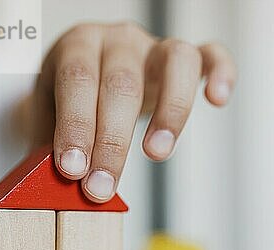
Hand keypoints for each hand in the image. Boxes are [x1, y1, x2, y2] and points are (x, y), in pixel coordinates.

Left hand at [31, 22, 235, 202]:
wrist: (95, 81)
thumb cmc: (75, 102)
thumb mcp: (52, 118)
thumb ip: (55, 144)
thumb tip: (60, 185)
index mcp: (78, 46)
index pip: (78, 80)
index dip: (76, 126)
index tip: (73, 169)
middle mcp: (119, 40)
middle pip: (122, 83)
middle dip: (113, 141)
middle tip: (103, 186)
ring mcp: (155, 46)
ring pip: (174, 63)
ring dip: (169, 112)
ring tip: (156, 154)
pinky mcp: (188, 56)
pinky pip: (212, 55)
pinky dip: (221, 73)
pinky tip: (217, 99)